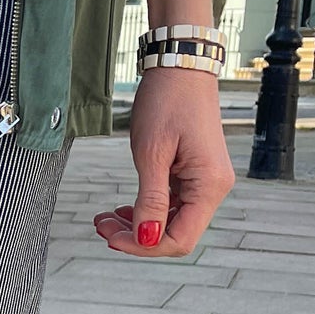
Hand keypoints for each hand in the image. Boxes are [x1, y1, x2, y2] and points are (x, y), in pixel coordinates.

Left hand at [93, 67, 234, 257]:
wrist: (179, 66)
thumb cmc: (167, 102)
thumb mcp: (151, 153)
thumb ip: (149, 200)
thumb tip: (145, 239)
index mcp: (209, 186)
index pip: (179, 239)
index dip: (144, 246)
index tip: (112, 238)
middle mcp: (213, 188)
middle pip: (175, 234)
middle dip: (137, 237)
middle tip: (101, 226)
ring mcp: (204, 182)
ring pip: (171, 221)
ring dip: (138, 225)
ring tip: (106, 219)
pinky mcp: (193, 174)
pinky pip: (171, 205)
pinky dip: (146, 210)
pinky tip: (122, 209)